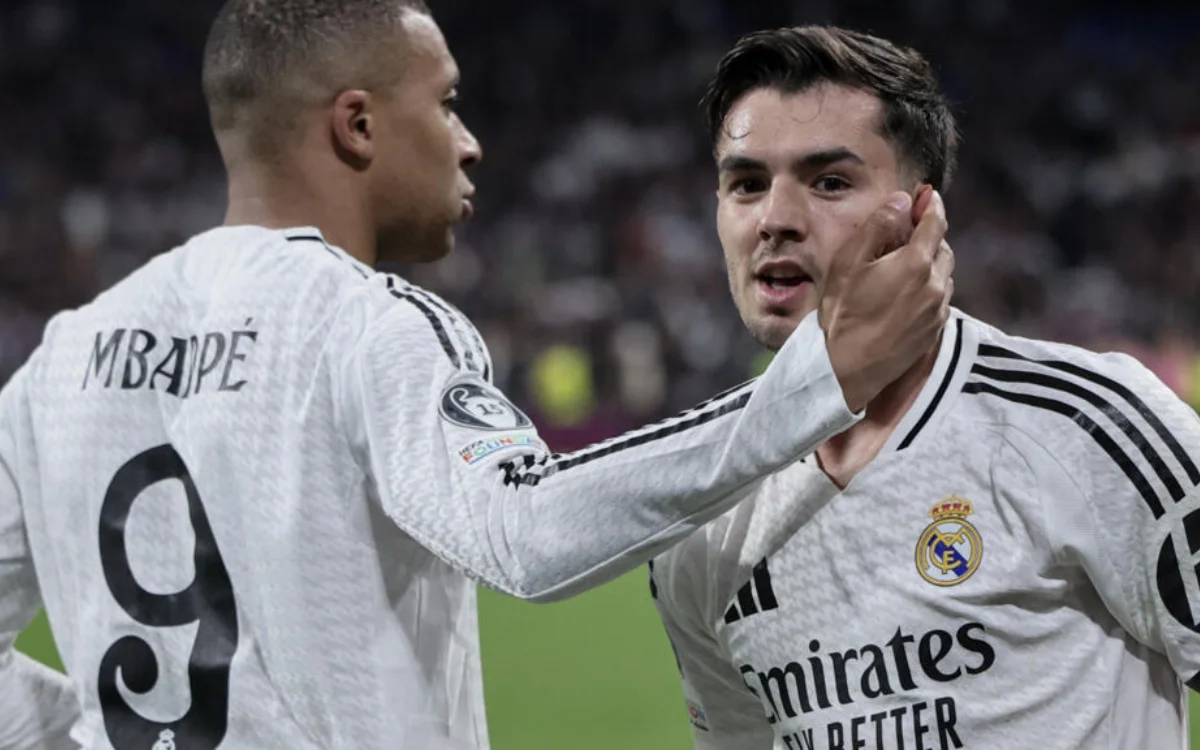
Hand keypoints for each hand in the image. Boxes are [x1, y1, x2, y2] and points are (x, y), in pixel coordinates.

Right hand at [817, 186, 953, 412]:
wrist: (846, 369)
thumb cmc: (842, 314)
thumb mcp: (849, 262)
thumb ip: (878, 226)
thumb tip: (902, 201)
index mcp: (916, 262)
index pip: (935, 222)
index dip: (930, 205)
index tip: (926, 195)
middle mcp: (935, 285)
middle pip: (943, 248)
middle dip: (930, 235)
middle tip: (907, 232)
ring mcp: (937, 311)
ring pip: (943, 275)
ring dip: (930, 263)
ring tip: (904, 266)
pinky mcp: (933, 332)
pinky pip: (939, 300)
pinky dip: (929, 289)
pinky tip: (905, 295)